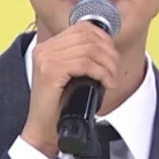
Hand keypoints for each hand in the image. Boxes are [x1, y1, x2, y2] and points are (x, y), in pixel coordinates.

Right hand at [20, 21, 118, 157]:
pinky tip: (105, 83)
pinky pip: (84, 64)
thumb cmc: (59, 107)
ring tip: (111, 79)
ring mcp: (45, 59)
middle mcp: (44, 49)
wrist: (43, 130)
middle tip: (114, 70)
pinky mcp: (50, 72)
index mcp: (48, 47)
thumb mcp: (70, 76)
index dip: (103, 38)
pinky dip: (101, 72)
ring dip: (107, 64)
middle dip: (108, 52)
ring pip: (88, 49)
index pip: (82, 28)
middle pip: (87, 36)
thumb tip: (108, 49)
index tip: (112, 56)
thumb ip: (81, 59)